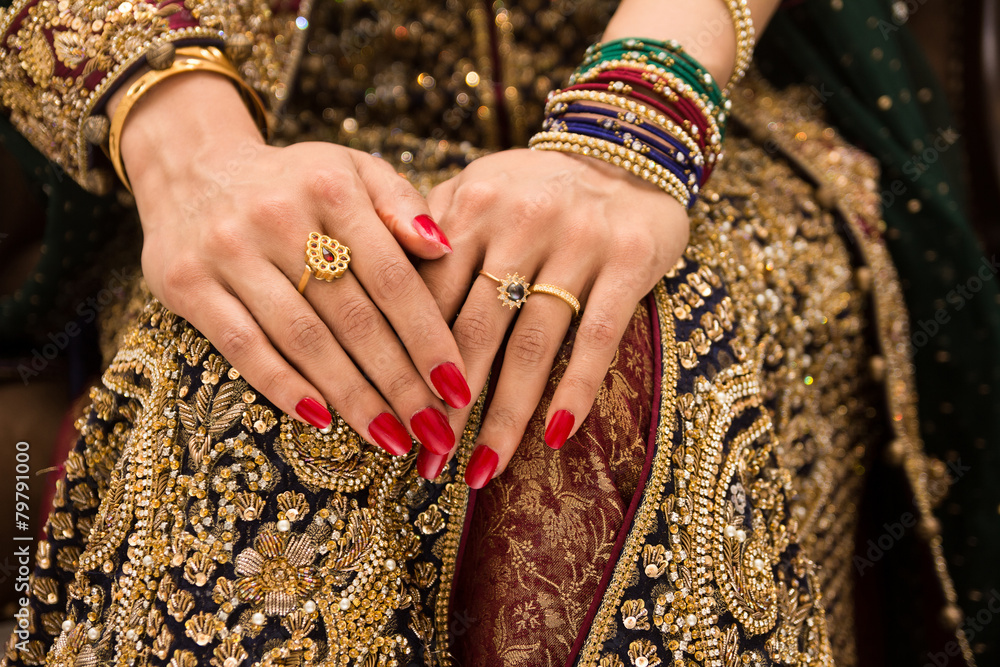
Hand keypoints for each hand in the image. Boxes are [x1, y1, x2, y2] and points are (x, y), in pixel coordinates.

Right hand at [119, 72, 470, 455]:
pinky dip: (284, 386)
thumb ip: (401, 204)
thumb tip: (444, 248)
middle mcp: (280, 218)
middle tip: (434, 431)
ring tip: (391, 437)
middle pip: (354, 317)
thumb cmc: (295, 182)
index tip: (458, 387)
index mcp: (332, 189)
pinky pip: (243, 347)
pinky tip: (321, 420)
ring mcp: (229, 251)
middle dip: (400, 382)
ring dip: (352, 396)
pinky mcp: (187, 283)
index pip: (393, 278)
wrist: (193, 165)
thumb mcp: (353, 170)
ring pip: (303, 339)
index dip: (429, 338)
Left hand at [416, 148, 687, 485]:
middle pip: (475, 328)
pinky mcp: (630, 259)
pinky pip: (598, 336)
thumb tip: (373, 292)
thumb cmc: (536, 185)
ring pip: (533, 343)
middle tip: (427, 460)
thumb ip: (428, 231)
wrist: (628, 151)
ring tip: (481, 469)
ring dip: (506, 415)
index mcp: (473, 203)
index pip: (430, 294)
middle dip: (448, 402)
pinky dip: (577, 387)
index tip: (389, 413)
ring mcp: (578, 240)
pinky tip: (556, 435)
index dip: (408, 359)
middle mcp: (521, 220)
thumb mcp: (478, 188)